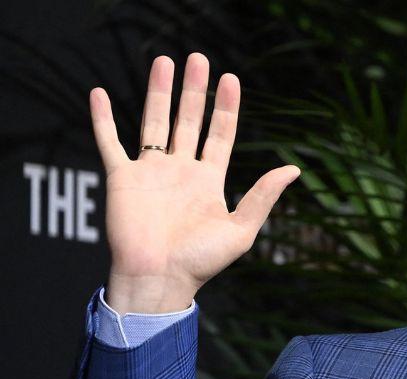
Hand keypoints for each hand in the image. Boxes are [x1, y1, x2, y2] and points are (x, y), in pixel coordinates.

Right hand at [95, 53, 300, 313]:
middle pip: (189, 120)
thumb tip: (293, 169)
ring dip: (159, 92)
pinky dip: (102, 118)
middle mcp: (180, 171)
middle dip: (194, 90)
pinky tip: (98, 93)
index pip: (220, 134)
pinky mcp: (122, 177)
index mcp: (208, 181)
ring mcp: (150, 172)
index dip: (226, 107)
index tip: (231, 79)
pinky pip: (109, 141)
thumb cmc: (201, 262)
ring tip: (164, 61)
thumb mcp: (242, 229)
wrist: (159, 279)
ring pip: (154, 121)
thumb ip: (264, 196)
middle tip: (198, 58)